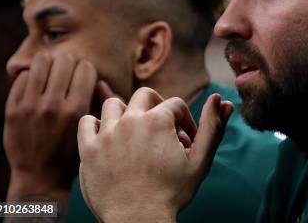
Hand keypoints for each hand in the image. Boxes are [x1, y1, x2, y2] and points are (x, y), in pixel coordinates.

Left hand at [4, 53, 111, 201]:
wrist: (40, 177)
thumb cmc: (71, 152)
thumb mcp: (90, 129)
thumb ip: (96, 102)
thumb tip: (98, 78)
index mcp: (76, 110)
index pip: (86, 69)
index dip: (87, 70)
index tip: (84, 77)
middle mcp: (53, 106)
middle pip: (64, 61)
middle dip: (69, 64)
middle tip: (67, 73)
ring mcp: (29, 107)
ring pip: (40, 62)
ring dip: (48, 65)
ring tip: (50, 73)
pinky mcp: (12, 110)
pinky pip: (21, 77)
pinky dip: (30, 77)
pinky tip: (35, 86)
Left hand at [78, 87, 232, 222]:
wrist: (138, 222)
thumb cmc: (172, 193)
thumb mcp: (200, 160)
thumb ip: (213, 127)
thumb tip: (221, 99)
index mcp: (158, 120)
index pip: (176, 104)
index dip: (185, 121)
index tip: (186, 143)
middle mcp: (131, 120)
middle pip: (145, 96)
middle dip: (157, 108)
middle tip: (162, 131)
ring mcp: (107, 134)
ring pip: (114, 105)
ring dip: (126, 113)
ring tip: (135, 133)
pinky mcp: (89, 149)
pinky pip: (86, 123)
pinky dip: (96, 125)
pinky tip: (110, 139)